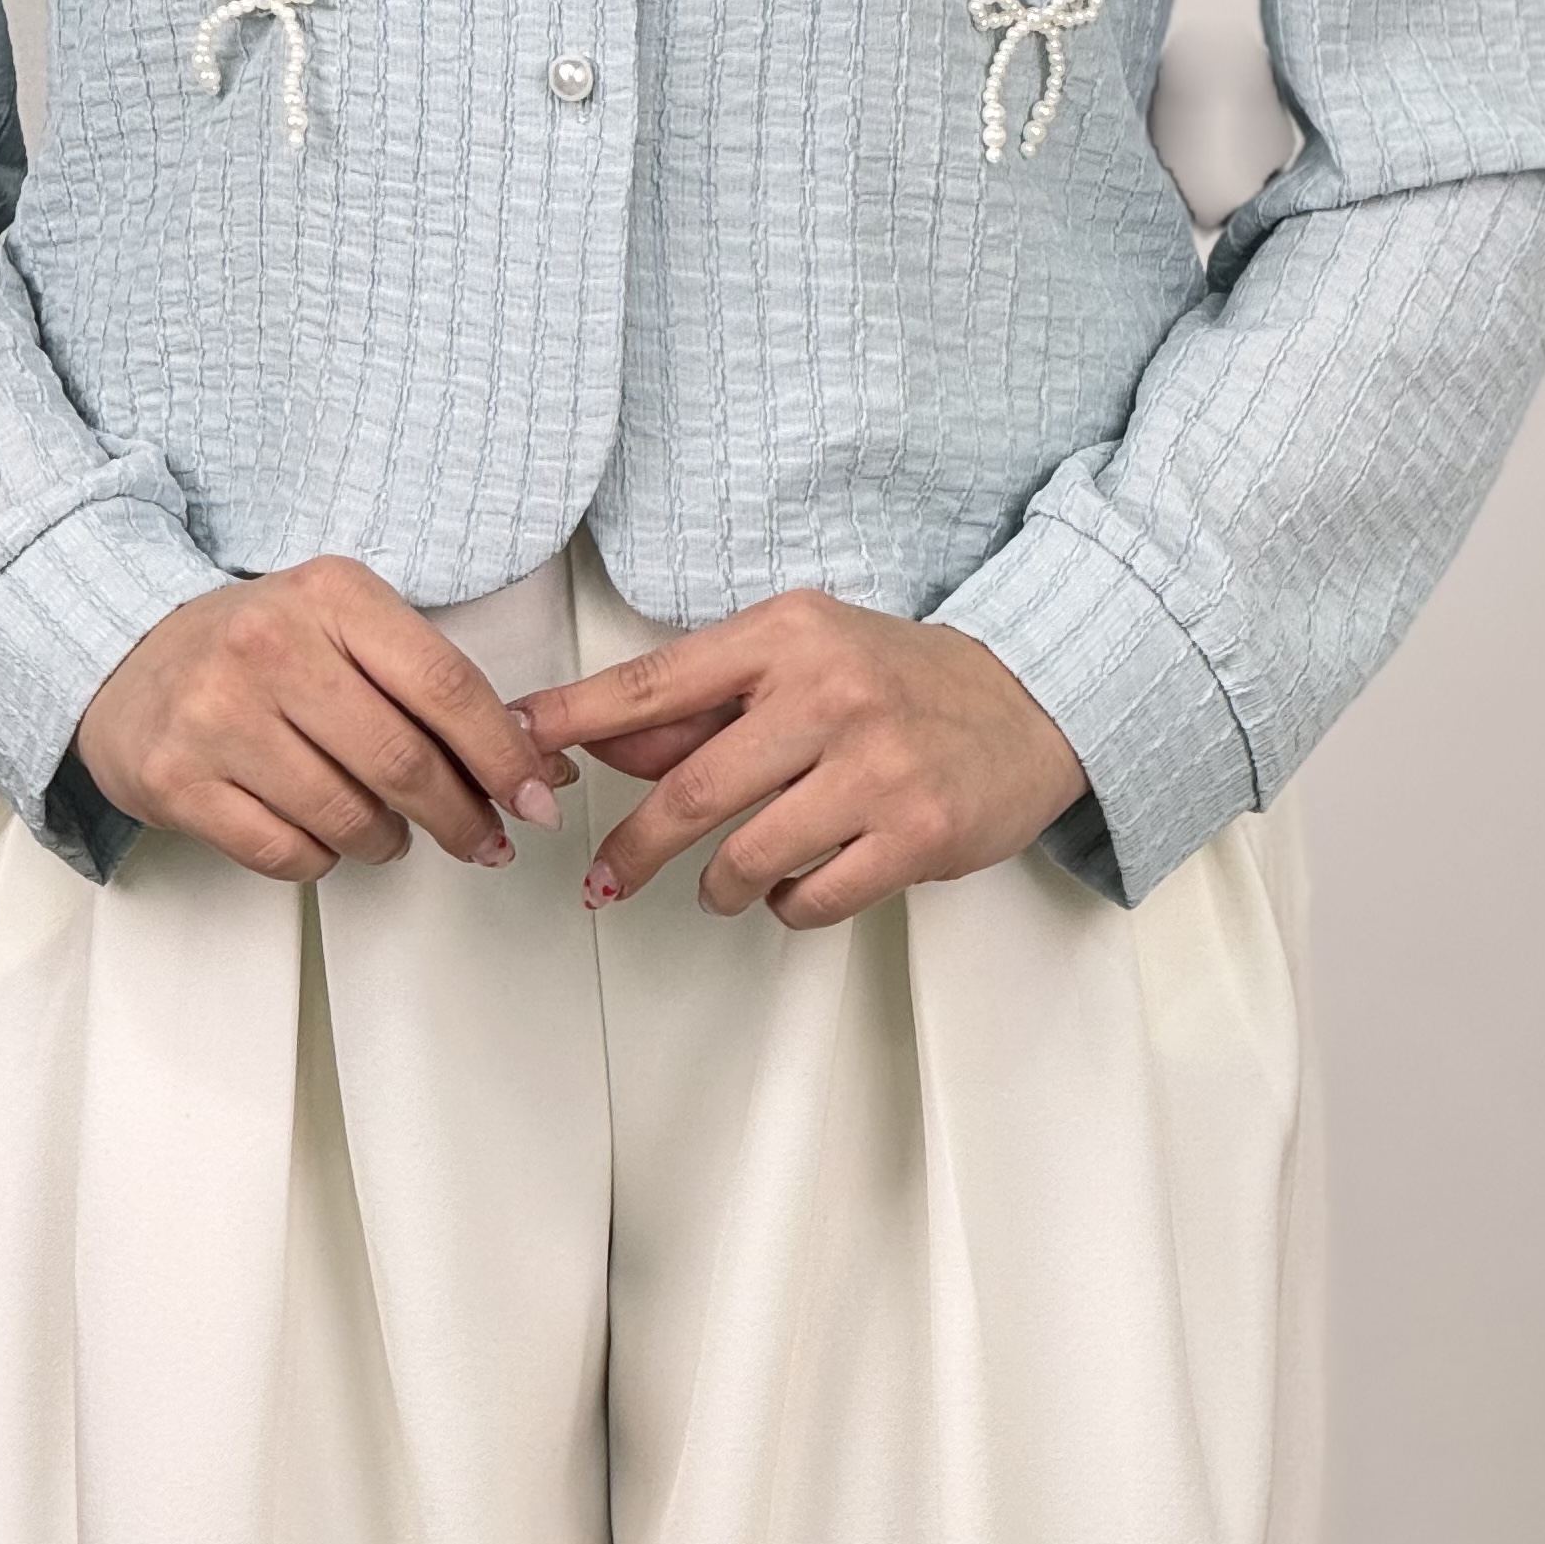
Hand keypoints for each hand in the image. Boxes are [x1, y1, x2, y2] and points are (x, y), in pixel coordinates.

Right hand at [72, 555, 575, 881]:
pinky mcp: (178, 783)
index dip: (502, 751)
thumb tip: (526, 754)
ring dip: (391, 839)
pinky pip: (288, 853)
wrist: (124, 654)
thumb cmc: (254, 642)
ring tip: (394, 831)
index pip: (443, 682)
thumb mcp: (340, 621)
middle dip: (462, 815)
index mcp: (330, 594)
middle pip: (401, 760)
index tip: (538, 794)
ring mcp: (217, 718)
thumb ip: (423, 677)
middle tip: (486, 837)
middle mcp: (270, 647)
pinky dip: (324, 857)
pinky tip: (325, 834)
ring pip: (348, 816)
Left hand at [515, 591, 1089, 928]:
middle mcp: (827, 694)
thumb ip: (702, 703)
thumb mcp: (797, 659)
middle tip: (604, 879)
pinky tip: (798, 884)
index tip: (517, 742)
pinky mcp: (916, 834)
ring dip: (718, 885)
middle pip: (690, 792)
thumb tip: (591, 739)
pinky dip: (787, 906)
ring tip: (723, 881)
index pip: (654, 683)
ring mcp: (875, 767)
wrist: (1028, 701)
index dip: (574, 718)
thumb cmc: (893, 679)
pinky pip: (812, 899)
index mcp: (785, 636)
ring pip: (746, 858)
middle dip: (631, 848)